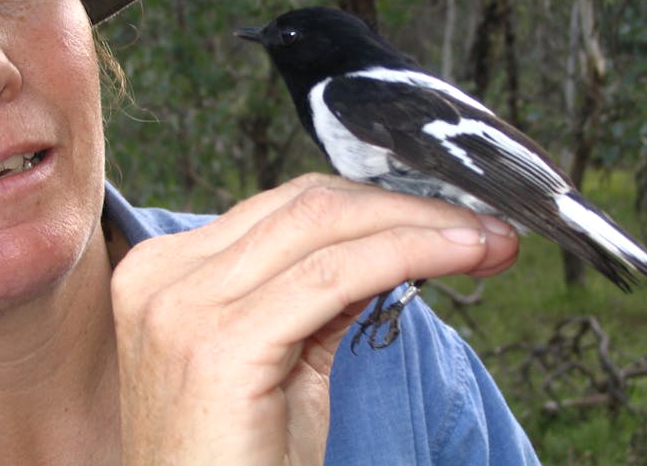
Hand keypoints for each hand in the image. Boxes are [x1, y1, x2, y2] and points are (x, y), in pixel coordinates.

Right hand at [111, 174, 517, 464]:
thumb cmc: (237, 463)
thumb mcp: (280, 361)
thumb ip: (320, 297)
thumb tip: (387, 247)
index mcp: (169, 273)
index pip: (287, 210)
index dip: (372, 206)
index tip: (442, 221)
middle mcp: (162, 277)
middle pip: (306, 206)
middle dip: (405, 209)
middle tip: (478, 226)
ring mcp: (182, 307)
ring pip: (324, 227)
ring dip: (419, 226)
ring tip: (484, 242)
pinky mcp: (217, 345)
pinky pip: (333, 277)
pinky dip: (405, 255)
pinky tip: (457, 257)